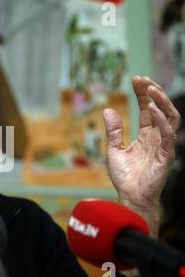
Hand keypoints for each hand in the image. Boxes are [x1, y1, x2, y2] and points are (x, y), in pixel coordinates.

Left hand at [103, 76, 180, 236]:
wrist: (130, 197)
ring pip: (170, 117)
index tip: (135, 79)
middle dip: (153, 92)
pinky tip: (152, 110)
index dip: (143, 93)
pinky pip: (169, 135)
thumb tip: (108, 109)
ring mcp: (163, 145)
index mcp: (146, 135)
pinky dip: (161, 121)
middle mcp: (157, 137)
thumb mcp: (113, 150)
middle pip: (160, 109)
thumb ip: (114, 131)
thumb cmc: (124, 177)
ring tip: (150, 88)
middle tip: (142, 79)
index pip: (147, 109)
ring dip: (162, 102)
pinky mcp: (167, 155)